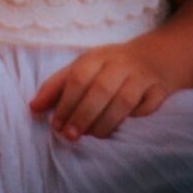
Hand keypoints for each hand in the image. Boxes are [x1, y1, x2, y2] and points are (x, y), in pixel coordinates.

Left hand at [28, 39, 169, 140]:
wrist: (153, 58)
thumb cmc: (109, 67)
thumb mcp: (82, 68)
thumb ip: (57, 86)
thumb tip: (33, 107)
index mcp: (97, 56)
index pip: (79, 76)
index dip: (66, 102)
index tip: (56, 124)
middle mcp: (119, 64)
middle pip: (101, 89)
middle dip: (83, 115)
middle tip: (70, 135)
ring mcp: (140, 76)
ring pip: (124, 101)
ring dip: (105, 122)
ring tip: (91, 135)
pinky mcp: (159, 90)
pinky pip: (145, 108)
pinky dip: (133, 118)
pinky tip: (120, 126)